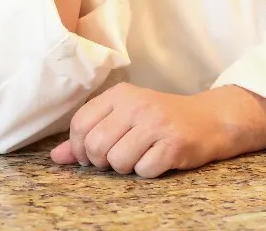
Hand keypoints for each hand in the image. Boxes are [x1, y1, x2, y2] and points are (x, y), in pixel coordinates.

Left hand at [49, 83, 265, 178]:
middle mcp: (136, 104)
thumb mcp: (125, 118)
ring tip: (140, 156)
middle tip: (117, 159)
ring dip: (126, 168)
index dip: (79, 147)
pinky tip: (158, 160)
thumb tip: (55, 157)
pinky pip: (144, 170)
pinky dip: (148, 172)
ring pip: (117, 161)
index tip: (92, 155)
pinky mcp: (174, 143)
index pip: (80, 123)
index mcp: (120, 94)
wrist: (210, 119)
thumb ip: (90, 134)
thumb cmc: (161, 120)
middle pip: (96, 145)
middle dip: (101, 162)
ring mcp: (156, 122)